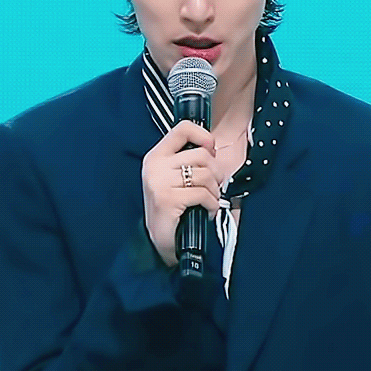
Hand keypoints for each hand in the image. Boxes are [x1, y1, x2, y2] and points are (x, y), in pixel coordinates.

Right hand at [141, 120, 223, 267]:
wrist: (159, 241)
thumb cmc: (171, 209)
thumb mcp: (174, 178)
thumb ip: (188, 160)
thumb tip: (213, 148)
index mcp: (156, 156)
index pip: (182, 129)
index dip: (203, 136)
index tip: (211, 149)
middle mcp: (155, 166)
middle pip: (201, 154)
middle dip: (215, 173)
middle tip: (212, 186)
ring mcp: (160, 182)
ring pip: (205, 175)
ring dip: (214, 191)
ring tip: (207, 201)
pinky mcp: (168, 199)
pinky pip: (203, 194)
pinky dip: (212, 204)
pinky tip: (206, 211)